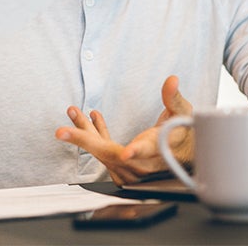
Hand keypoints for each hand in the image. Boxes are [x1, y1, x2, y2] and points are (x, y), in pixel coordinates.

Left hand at [55, 75, 193, 185]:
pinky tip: (90, 117)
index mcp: (160, 150)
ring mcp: (130, 168)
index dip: (137, 152)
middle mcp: (142, 164)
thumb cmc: (185, 134)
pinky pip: (105, 151)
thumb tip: (172, 80)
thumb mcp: (183, 114)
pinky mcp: (123, 165)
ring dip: (85, 131)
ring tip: (73, 111)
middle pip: (111, 153)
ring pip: (103, 151)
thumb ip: (174, 98)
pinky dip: (95, 134)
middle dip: (85, 140)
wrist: (185, 156)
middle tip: (62, 132)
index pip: (147, 151)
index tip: (127, 152)